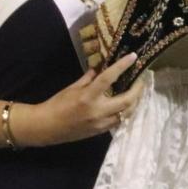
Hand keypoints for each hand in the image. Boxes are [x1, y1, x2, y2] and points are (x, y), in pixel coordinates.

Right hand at [19, 53, 141, 145]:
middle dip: (138, 90)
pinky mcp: (101, 132)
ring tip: (137, 92)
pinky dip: (125, 112)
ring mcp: (101, 123)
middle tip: (141, 80)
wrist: (46, 127)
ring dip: (134, 102)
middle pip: (127, 100)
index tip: (134, 56)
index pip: (109, 78)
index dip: (122, 66)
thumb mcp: (72, 88)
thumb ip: (89, 78)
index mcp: (88, 96)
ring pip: (127, 113)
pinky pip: (119, 121)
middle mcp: (97, 111)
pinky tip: (126, 105)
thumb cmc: (57, 104)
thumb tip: (100, 68)